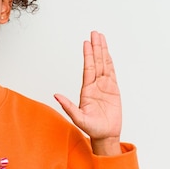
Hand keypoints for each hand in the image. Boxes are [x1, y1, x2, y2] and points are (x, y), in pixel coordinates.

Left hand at [54, 31, 121, 155]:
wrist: (105, 135)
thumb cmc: (92, 128)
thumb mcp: (78, 118)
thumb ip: (68, 106)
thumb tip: (56, 96)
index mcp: (86, 90)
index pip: (88, 68)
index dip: (88, 55)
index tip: (86, 43)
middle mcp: (95, 85)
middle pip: (96, 62)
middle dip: (96, 47)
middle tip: (94, 33)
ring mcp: (104, 86)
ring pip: (104, 64)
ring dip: (103, 51)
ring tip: (101, 37)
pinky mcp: (113, 90)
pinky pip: (112, 72)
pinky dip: (110, 62)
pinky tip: (108, 53)